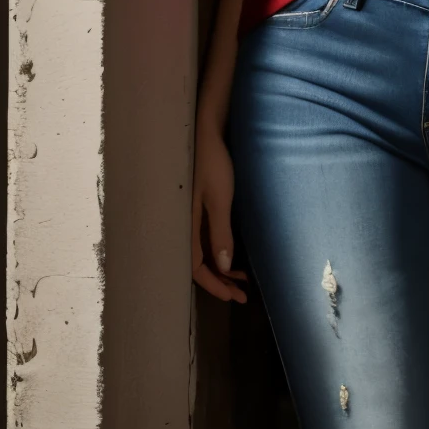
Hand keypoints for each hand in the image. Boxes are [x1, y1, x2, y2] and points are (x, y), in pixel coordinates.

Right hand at [192, 121, 247, 303]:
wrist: (208, 131)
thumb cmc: (213, 162)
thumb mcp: (219, 198)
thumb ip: (220, 232)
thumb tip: (223, 267)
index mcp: (185, 225)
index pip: (196, 267)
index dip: (215, 285)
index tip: (235, 297)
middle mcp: (186, 224)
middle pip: (200, 264)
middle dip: (221, 282)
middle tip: (243, 293)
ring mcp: (193, 216)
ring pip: (205, 252)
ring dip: (223, 268)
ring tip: (243, 279)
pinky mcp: (202, 207)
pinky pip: (208, 239)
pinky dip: (221, 251)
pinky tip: (234, 255)